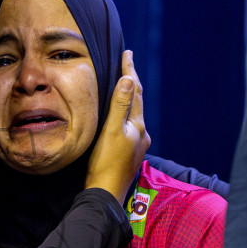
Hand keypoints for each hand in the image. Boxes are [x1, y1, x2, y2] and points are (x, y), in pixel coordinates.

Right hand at [83, 49, 149, 202]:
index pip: (136, 92)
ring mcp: (136, 145)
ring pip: (134, 114)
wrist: (105, 195)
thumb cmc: (105, 164)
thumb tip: (129, 79)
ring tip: (125, 85)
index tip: (127, 53)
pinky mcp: (129, 154)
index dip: (130, 71)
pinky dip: (125, 113)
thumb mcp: (111, 131)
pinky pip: (129, 126)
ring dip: (130, 98)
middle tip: (127, 62)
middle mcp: (141, 134)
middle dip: (132, 82)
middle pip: (138, 102)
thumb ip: (120, 105)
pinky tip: (120, 117)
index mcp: (138, 126)